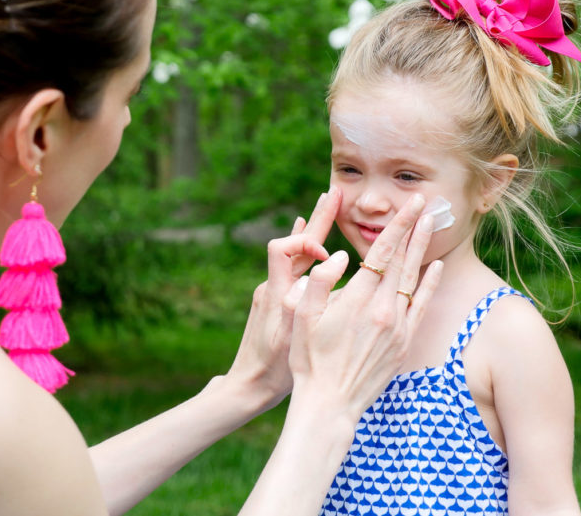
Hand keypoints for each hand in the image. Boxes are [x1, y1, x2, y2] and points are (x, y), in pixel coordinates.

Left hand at [223, 188, 338, 410]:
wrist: (247, 386)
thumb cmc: (273, 368)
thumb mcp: (294, 336)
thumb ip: (309, 299)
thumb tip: (333, 263)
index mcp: (276, 292)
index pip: (282, 248)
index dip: (304, 242)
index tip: (326, 254)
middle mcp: (272, 287)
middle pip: (293, 243)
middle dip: (316, 219)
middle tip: (333, 193)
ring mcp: (273, 293)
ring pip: (294, 254)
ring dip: (312, 232)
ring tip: (326, 205)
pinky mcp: (276, 302)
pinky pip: (291, 268)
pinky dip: (303, 251)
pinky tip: (309, 241)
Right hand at [288, 193, 442, 423]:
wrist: (330, 403)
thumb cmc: (309, 358)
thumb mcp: (301, 315)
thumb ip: (320, 280)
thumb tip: (341, 255)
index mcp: (357, 299)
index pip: (382, 252)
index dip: (397, 224)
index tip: (410, 204)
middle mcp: (382, 310)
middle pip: (403, 259)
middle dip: (413, 227)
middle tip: (424, 203)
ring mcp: (397, 326)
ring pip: (414, 278)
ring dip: (422, 249)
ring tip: (430, 224)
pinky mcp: (404, 341)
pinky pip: (421, 305)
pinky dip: (430, 284)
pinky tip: (436, 267)